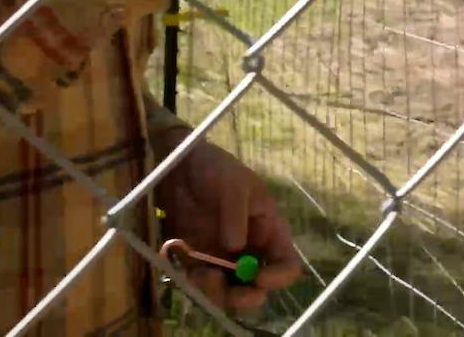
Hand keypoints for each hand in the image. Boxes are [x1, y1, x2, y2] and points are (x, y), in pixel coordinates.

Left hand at [153, 139, 300, 314]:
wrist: (178, 167)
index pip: (286, 264)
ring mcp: (224, 259)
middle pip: (258, 287)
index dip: (279, 277)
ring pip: (229, 292)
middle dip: (247, 297)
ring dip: (218, 294)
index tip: (259, 278)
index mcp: (269, 231)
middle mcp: (250, 251)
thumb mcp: (233, 184)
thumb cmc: (215, 168)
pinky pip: (203, 285)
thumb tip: (235, 247)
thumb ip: (236, 214)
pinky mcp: (199, 262)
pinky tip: (190, 274)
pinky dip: (199, 286)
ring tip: (202, 277)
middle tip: (231, 294)